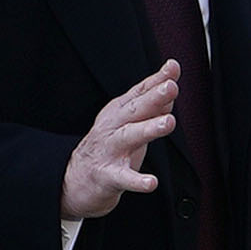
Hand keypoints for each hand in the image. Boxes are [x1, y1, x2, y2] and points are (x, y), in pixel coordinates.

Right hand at [62, 62, 176, 221]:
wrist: (77, 179)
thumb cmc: (110, 147)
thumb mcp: (130, 123)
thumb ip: (151, 106)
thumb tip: (171, 86)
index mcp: (119, 113)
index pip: (140, 93)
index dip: (157, 79)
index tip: (173, 67)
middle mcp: (113, 127)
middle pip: (134, 110)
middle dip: (153, 97)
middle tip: (171, 87)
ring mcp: (109, 151)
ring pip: (129, 137)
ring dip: (149, 128)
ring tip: (169, 122)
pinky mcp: (108, 176)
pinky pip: (124, 178)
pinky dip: (137, 181)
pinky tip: (151, 182)